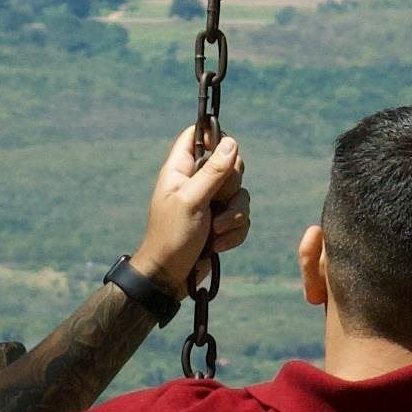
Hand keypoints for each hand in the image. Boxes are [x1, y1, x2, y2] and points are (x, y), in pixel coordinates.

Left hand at [136, 123, 248, 293]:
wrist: (169, 277)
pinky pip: (242, 218)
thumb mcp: (192, 201)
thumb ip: (213, 172)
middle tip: (215, 201)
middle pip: (229, 163)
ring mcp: (210, 203)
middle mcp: (196, 182)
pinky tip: (217, 245)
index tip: (224, 152)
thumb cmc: (172, 237)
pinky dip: (234, 233)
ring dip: (233, 216)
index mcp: (181, 169)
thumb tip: (232, 142)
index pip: (197, 134)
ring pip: (240, 194)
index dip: (213, 135)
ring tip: (214, 232)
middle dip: (230, 186)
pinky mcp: (221, 223)